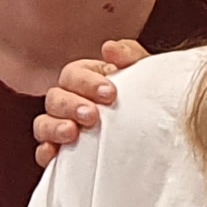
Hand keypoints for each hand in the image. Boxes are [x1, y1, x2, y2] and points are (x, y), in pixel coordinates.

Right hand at [31, 42, 146, 166]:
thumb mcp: (147, 78)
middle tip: (92, 116)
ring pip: (43, 124)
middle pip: (54, 98)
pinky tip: (54, 153)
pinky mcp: (62, 158)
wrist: (164, 143)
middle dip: (71, 105)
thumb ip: (130, 57)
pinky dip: (45, 153)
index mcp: (87, 82)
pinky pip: (44, 154)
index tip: (110, 94)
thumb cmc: (150, 106)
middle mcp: (71, 105)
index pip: (73, 74)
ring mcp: (63, 131)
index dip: (86, 82)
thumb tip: (109, 48)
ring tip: (72, 133)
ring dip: (54, 126)